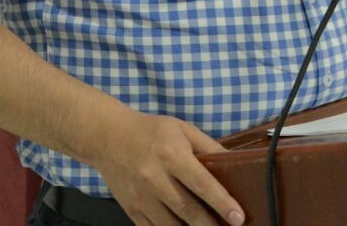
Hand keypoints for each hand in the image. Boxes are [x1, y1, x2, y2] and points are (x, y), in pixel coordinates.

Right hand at [93, 110, 243, 225]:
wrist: (107, 137)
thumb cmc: (151, 131)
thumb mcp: (182, 129)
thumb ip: (208, 147)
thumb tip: (234, 163)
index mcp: (172, 155)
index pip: (202, 183)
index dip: (222, 202)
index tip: (238, 217)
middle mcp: (155, 179)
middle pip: (188, 209)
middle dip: (211, 224)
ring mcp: (141, 197)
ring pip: (170, 225)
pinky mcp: (131, 209)